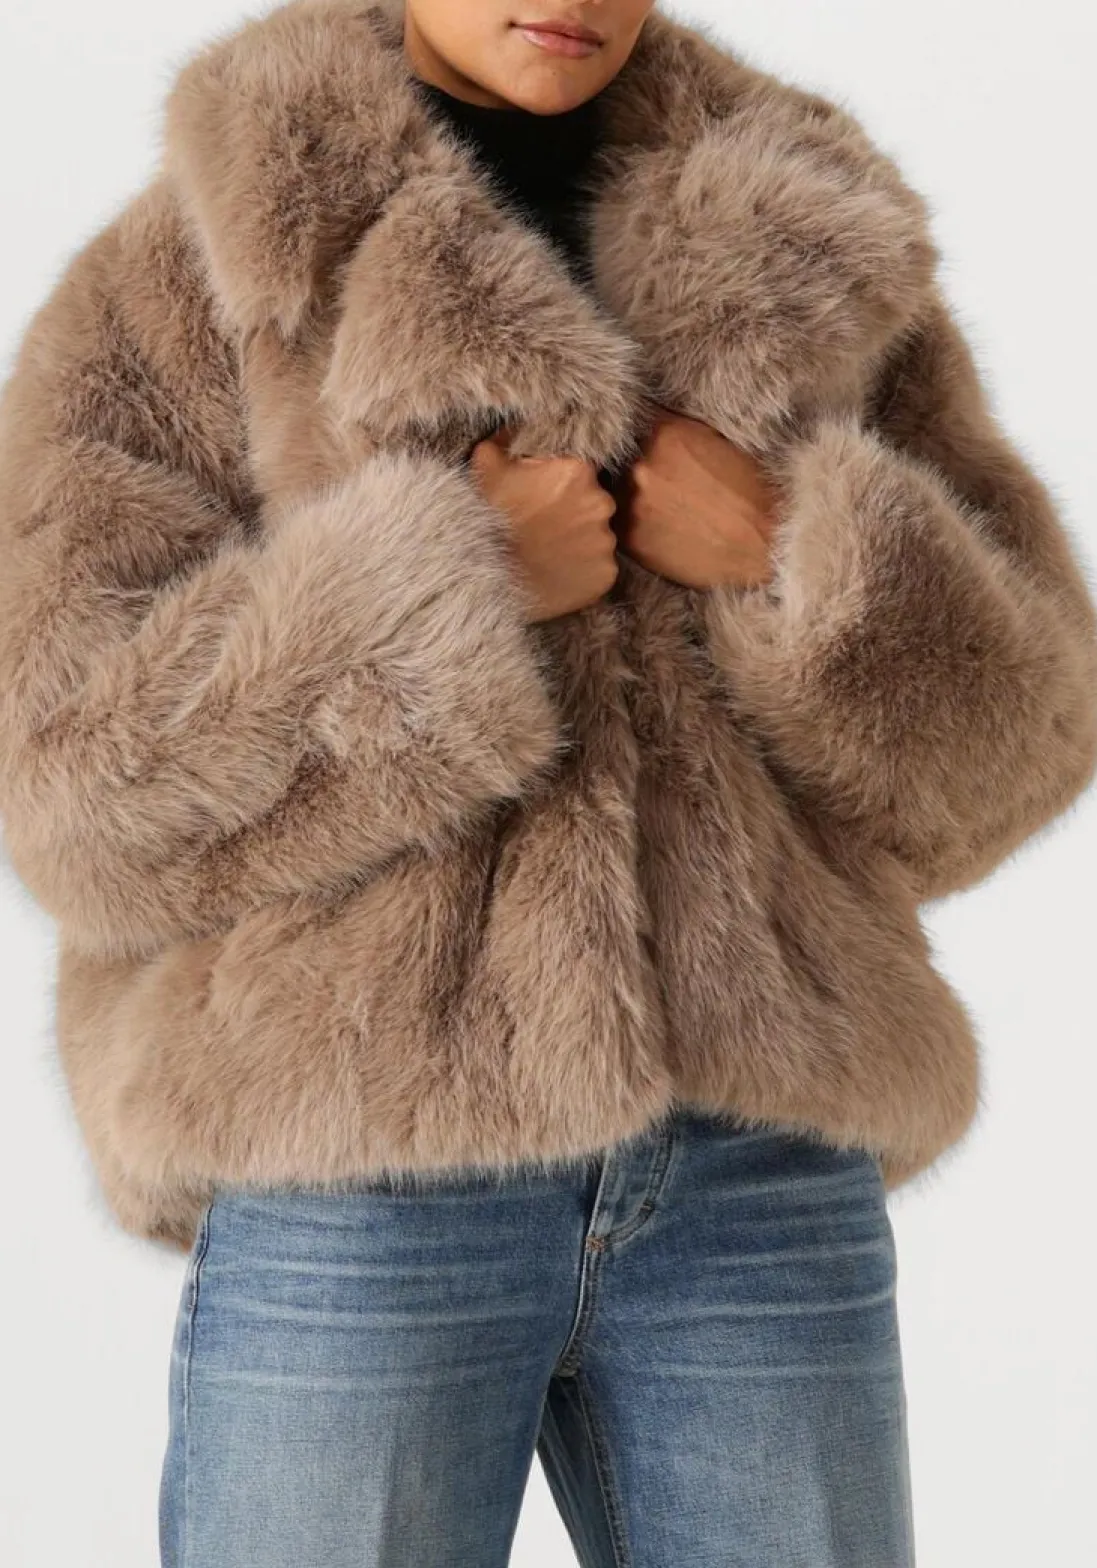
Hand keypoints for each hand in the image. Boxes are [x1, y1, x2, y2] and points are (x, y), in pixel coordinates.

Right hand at [468, 426, 618, 621]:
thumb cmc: (488, 517)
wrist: (490, 577)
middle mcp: (601, 503)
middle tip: (546, 526)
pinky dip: (583, 571)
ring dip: (579, 543)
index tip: (545, 496)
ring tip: (550, 553)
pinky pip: (599, 569)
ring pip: (598, 537)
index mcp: (579, 470)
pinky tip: (559, 572)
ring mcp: (606, 542)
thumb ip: (506, 438)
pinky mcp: (606, 574)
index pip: (581, 471)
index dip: (561, 483)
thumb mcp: (487, 465)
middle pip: (593, 504)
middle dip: (574, 513)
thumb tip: (516, 425)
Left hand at [613, 406, 779, 588]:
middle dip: (633, 468)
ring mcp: (632, 504)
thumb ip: (677, 433)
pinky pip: (621, 525)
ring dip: (631, 498)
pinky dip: (634, 525)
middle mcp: (640, 465)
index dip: (638, 436)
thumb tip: (651, 427)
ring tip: (662, 509)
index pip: (632, 424)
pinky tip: (660, 529)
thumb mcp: (716, 441)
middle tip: (659, 484)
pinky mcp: (631, 540)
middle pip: (620, 460)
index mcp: (663, 433)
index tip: (642, 446)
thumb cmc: (750, 492)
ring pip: (616, 494)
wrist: (764, 544)